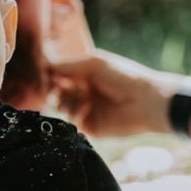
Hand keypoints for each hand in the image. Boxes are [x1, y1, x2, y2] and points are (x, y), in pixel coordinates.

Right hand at [50, 50, 189, 136]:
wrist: (145, 101)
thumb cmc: (123, 77)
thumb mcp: (94, 63)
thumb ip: (68, 65)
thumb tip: (45, 65)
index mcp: (86, 75)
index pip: (60, 75)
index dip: (51, 75)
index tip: (45, 74)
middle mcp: (85, 92)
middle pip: (57, 92)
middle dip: (55, 89)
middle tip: (59, 87)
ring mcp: (87, 110)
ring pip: (61, 107)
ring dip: (66, 100)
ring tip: (81, 95)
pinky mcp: (91, 126)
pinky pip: (72, 121)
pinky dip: (75, 113)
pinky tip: (86, 106)